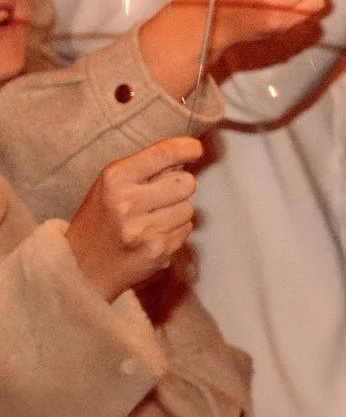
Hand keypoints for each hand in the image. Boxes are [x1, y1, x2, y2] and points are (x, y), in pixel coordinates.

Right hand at [64, 138, 201, 301]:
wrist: (80, 268)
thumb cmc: (100, 220)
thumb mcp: (112, 185)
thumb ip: (147, 167)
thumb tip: (188, 150)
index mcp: (115, 178)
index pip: (164, 153)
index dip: (188, 148)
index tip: (195, 149)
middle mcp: (127, 202)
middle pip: (187, 182)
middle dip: (179, 187)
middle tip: (159, 197)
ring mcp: (142, 228)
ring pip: (189, 208)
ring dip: (177, 212)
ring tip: (151, 220)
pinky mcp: (157, 250)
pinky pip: (186, 229)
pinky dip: (175, 231)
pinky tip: (152, 235)